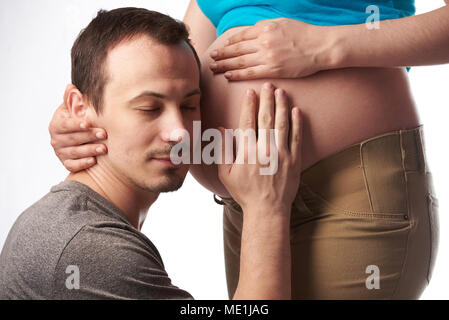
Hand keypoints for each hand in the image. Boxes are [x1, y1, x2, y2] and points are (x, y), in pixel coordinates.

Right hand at [48, 84, 107, 171]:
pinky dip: (82, 164)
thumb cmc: (75, 121)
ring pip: (75, 152)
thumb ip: (72, 100)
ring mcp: (61, 152)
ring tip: (104, 148)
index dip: (76, 124)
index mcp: (56, 124)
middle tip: (104, 134)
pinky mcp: (66, 163)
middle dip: (89, 136)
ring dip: (90, 150)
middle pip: (72, 138)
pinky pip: (73, 165)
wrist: (74, 139)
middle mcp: (56, 139)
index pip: (65, 125)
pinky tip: (93, 161)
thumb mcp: (71, 110)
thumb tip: (71, 87)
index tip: (87, 123)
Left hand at [209, 18, 338, 79]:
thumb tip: (253, 31)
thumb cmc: (304, 34)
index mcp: (265, 28)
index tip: (221, 47)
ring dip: (224, 64)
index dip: (229, 43)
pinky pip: (250, 72)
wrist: (320, 46)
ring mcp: (267, 56)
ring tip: (214, 68)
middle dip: (222, 54)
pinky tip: (228, 75)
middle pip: (236, 49)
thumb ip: (266, 27)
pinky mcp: (272, 69)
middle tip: (212, 58)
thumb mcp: (283, 22)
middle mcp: (263, 41)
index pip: (241, 36)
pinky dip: (237, 74)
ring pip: (240, 61)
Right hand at [217, 82, 302, 213]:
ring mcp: (281, 154)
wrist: (267, 209)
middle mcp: (264, 150)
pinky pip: (297, 137)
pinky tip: (296, 111)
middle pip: (266, 119)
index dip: (249, 105)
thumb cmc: (244, 192)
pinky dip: (297, 123)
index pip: (248, 122)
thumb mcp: (226, 173)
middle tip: (268, 84)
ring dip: (282, 106)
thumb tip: (221, 129)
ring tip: (281, 92)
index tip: (250, 92)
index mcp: (246, 152)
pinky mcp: (294, 160)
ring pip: (282, 124)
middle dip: (267, 99)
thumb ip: (223, 150)